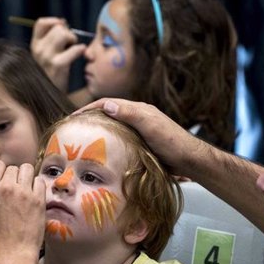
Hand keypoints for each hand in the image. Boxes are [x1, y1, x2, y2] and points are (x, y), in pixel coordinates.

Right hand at [0, 162, 45, 258]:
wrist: (13, 251)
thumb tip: (5, 177)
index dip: (2, 171)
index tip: (6, 180)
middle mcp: (6, 187)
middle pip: (14, 168)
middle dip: (16, 177)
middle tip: (17, 191)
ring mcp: (23, 192)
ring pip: (28, 169)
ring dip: (27, 178)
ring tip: (27, 191)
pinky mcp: (38, 199)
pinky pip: (40, 181)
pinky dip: (38, 187)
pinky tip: (35, 197)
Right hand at [31, 17, 86, 90]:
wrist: (51, 99)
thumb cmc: (53, 74)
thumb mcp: (47, 55)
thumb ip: (52, 39)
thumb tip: (63, 22)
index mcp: (34, 45)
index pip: (41, 23)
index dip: (55, 22)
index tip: (63, 28)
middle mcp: (38, 50)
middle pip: (57, 27)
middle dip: (68, 33)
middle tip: (70, 44)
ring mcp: (47, 57)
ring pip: (64, 34)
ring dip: (73, 40)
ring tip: (74, 50)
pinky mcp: (58, 65)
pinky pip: (75, 48)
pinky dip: (80, 50)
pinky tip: (80, 55)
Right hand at [76, 99, 203, 176]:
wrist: (189, 159)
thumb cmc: (171, 141)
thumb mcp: (150, 125)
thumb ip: (130, 114)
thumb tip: (107, 105)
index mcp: (138, 110)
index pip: (108, 104)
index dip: (89, 108)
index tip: (73, 117)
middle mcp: (137, 118)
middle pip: (109, 114)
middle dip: (91, 118)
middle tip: (73, 129)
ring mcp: (139, 131)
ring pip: (114, 128)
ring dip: (98, 131)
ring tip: (82, 140)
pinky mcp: (141, 144)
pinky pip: (120, 140)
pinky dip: (108, 143)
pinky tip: (102, 152)